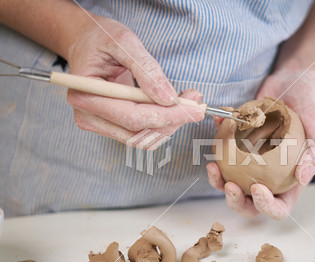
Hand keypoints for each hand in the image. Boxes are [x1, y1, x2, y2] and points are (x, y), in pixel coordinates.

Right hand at [65, 16, 204, 148]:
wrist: (85, 41)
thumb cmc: (100, 37)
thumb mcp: (124, 42)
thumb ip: (146, 69)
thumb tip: (168, 98)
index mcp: (86, 94)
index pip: (132, 117)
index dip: (167, 116)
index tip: (194, 108)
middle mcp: (88, 115)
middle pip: (139, 132)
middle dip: (173, 120)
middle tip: (197, 103)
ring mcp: (98, 123)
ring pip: (142, 138)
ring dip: (170, 125)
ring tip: (188, 101)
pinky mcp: (109, 125)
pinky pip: (140, 133)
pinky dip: (161, 124)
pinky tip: (174, 107)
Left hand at [207, 70, 314, 219]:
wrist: (292, 81)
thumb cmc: (310, 104)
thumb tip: (301, 178)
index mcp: (289, 181)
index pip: (278, 207)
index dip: (266, 206)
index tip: (257, 188)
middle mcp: (268, 177)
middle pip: (249, 202)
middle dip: (235, 201)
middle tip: (229, 184)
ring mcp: (249, 163)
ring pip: (230, 182)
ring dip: (218, 181)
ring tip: (213, 165)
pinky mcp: (236, 146)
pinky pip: (223, 152)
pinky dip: (216, 142)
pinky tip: (216, 128)